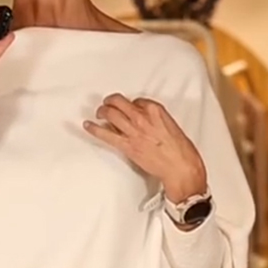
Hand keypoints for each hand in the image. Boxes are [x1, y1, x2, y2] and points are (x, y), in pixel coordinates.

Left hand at [84, 95, 207, 203]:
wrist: (179, 167)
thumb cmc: (179, 149)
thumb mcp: (170, 125)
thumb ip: (156, 120)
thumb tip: (146, 122)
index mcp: (155, 109)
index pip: (136, 101)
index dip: (130, 105)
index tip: (129, 109)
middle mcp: (142, 117)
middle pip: (119, 103)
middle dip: (111, 102)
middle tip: (107, 104)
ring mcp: (133, 131)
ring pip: (110, 114)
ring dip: (102, 112)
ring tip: (99, 113)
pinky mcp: (127, 146)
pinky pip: (106, 134)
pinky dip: (94, 129)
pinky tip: (88, 125)